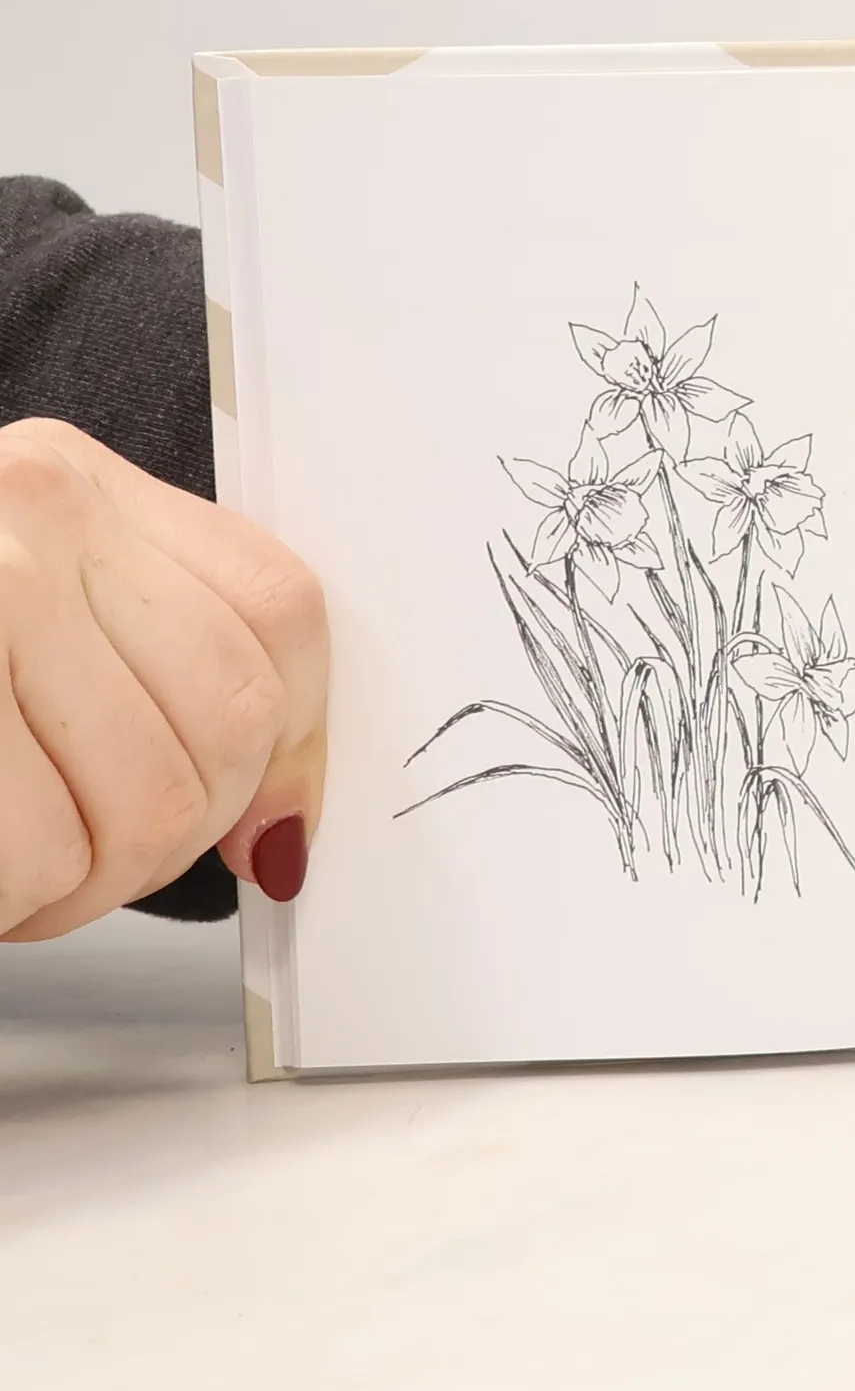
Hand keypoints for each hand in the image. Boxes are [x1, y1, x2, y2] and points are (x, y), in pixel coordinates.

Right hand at [0, 418, 327, 939]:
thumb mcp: (22, 598)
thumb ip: (157, 669)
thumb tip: (281, 832)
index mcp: (68, 484)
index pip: (277, 616)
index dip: (291, 750)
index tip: (263, 831)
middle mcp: (25, 515)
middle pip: (224, 728)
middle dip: (172, 839)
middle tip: (88, 861)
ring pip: (144, 809)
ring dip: (83, 888)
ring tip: (18, 870)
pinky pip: (32, 856)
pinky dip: (15, 905)